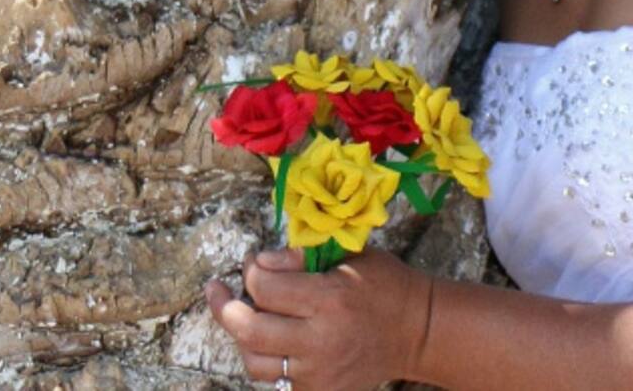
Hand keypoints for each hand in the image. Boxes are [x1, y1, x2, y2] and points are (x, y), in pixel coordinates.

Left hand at [204, 247, 432, 390]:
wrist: (417, 331)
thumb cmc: (382, 284)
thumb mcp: (349, 254)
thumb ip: (302, 255)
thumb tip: (259, 262)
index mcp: (328, 299)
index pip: (264, 288)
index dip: (250, 269)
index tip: (253, 261)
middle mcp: (320, 341)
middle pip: (249, 330)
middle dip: (223, 306)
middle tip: (215, 289)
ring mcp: (320, 374)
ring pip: (255, 363)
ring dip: (243, 337)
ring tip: (244, 316)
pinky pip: (277, 382)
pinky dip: (268, 360)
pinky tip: (270, 340)